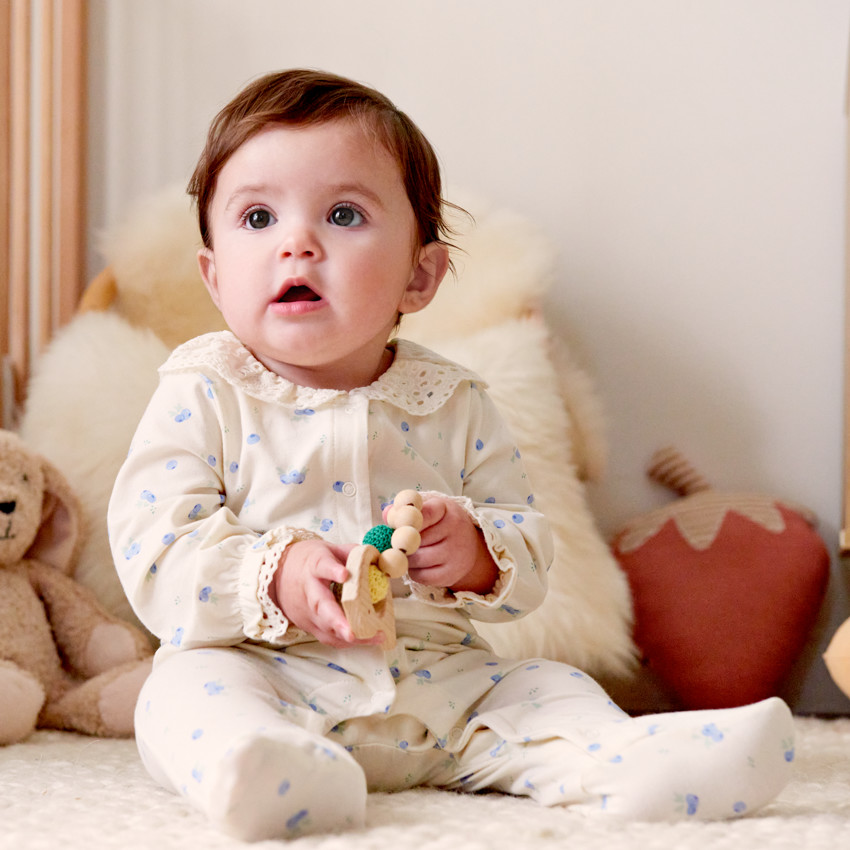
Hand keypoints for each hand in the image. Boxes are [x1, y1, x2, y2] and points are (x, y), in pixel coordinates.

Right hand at [271, 538, 385, 647]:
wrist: (277, 574)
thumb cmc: (308, 560)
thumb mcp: (328, 549)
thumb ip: (352, 553)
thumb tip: (378, 558)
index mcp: (314, 566)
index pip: (322, 566)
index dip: (332, 570)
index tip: (344, 574)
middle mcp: (308, 590)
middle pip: (321, 605)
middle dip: (337, 621)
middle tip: (352, 632)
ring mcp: (306, 611)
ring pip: (325, 627)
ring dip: (348, 635)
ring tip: (373, 637)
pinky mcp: (306, 625)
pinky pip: (326, 636)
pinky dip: (344, 641)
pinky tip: (364, 640)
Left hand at [389, 496, 497, 594]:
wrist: (469, 547)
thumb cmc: (441, 524)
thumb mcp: (428, 508)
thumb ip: (405, 509)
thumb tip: (386, 514)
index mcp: (446, 509)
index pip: (425, 514)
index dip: (407, 520)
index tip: (396, 525)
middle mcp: (455, 530)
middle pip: (416, 539)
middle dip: (402, 542)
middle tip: (397, 542)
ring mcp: (454, 554)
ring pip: (417, 559)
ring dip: (406, 558)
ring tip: (408, 553)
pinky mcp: (450, 574)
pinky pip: (421, 576)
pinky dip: (413, 572)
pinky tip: (417, 564)